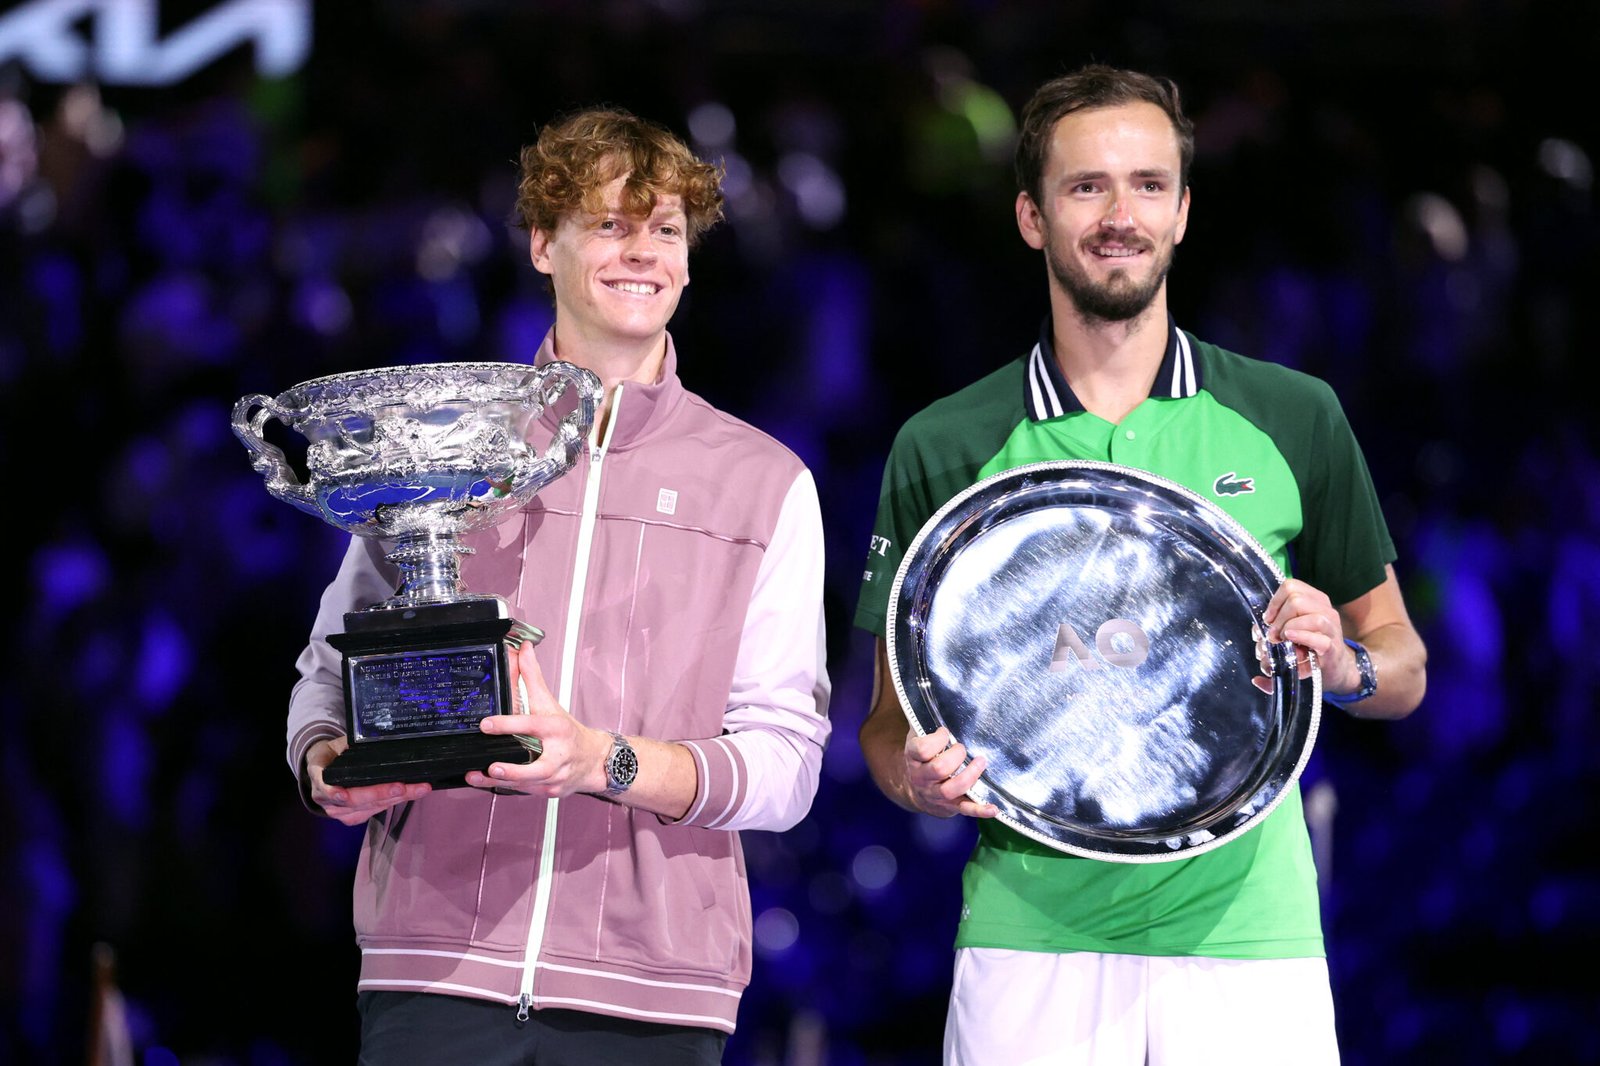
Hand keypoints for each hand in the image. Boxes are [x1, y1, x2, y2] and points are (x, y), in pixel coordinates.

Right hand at [305, 736, 431, 825]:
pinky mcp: (350, 818)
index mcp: (319, 775)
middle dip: (381, 793)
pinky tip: (409, 795)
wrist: (322, 768)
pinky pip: (372, 812)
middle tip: (403, 787)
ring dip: (394, 800)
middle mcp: (325, 798)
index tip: (343, 795)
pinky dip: (391, 803)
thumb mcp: (337, 744)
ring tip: (417, 790)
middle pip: (354, 799)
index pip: (324, 785)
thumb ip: (350, 745)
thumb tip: (375, 737)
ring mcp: (337, 811)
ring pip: (367, 808)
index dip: (333, 792)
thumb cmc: (333, 753)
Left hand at [465, 640, 609, 797]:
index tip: (486, 725)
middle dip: (513, 770)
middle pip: (536, 767)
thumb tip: (522, 648)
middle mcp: (558, 756)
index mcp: (557, 730)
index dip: (508, 725)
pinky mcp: (549, 792)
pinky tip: (485, 782)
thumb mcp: (550, 702)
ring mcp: (555, 777)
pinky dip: (505, 788)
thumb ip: (532, 676)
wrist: (594, 760)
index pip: (532, 725)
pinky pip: (524, 792)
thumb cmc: (568, 731)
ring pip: (526, 784)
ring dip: (499, 782)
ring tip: (477, 776)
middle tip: (491, 766)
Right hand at [903, 726, 997, 819]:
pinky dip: (980, 810)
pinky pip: (965, 810)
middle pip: (939, 769)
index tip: (945, 733)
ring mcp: (935, 794)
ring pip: (950, 789)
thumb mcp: (917, 739)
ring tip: (980, 762)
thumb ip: (926, 725)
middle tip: (962, 748)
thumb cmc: (922, 757)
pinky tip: (993, 808)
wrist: (915, 790)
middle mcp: (921, 778)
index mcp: (913, 758)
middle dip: (956, 756)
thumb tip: (939, 703)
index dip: (937, 739)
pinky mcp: (950, 806)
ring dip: (969, 776)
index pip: (922, 749)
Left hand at [1256, 578, 1357, 693]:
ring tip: (1283, 640)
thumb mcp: (1294, 629)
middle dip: (1279, 618)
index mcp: (1315, 601)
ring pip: (1312, 617)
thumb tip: (1259, 628)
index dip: (1275, 602)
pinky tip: (1290, 639)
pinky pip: (1319, 639)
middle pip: (1296, 600)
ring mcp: (1331, 629)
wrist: (1334, 667)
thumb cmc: (1310, 646)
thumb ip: (1277, 623)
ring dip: (1289, 627)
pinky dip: (1301, 637)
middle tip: (1274, 635)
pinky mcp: (1333, 648)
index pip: (1291, 586)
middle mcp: (1326, 611)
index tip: (1269, 619)